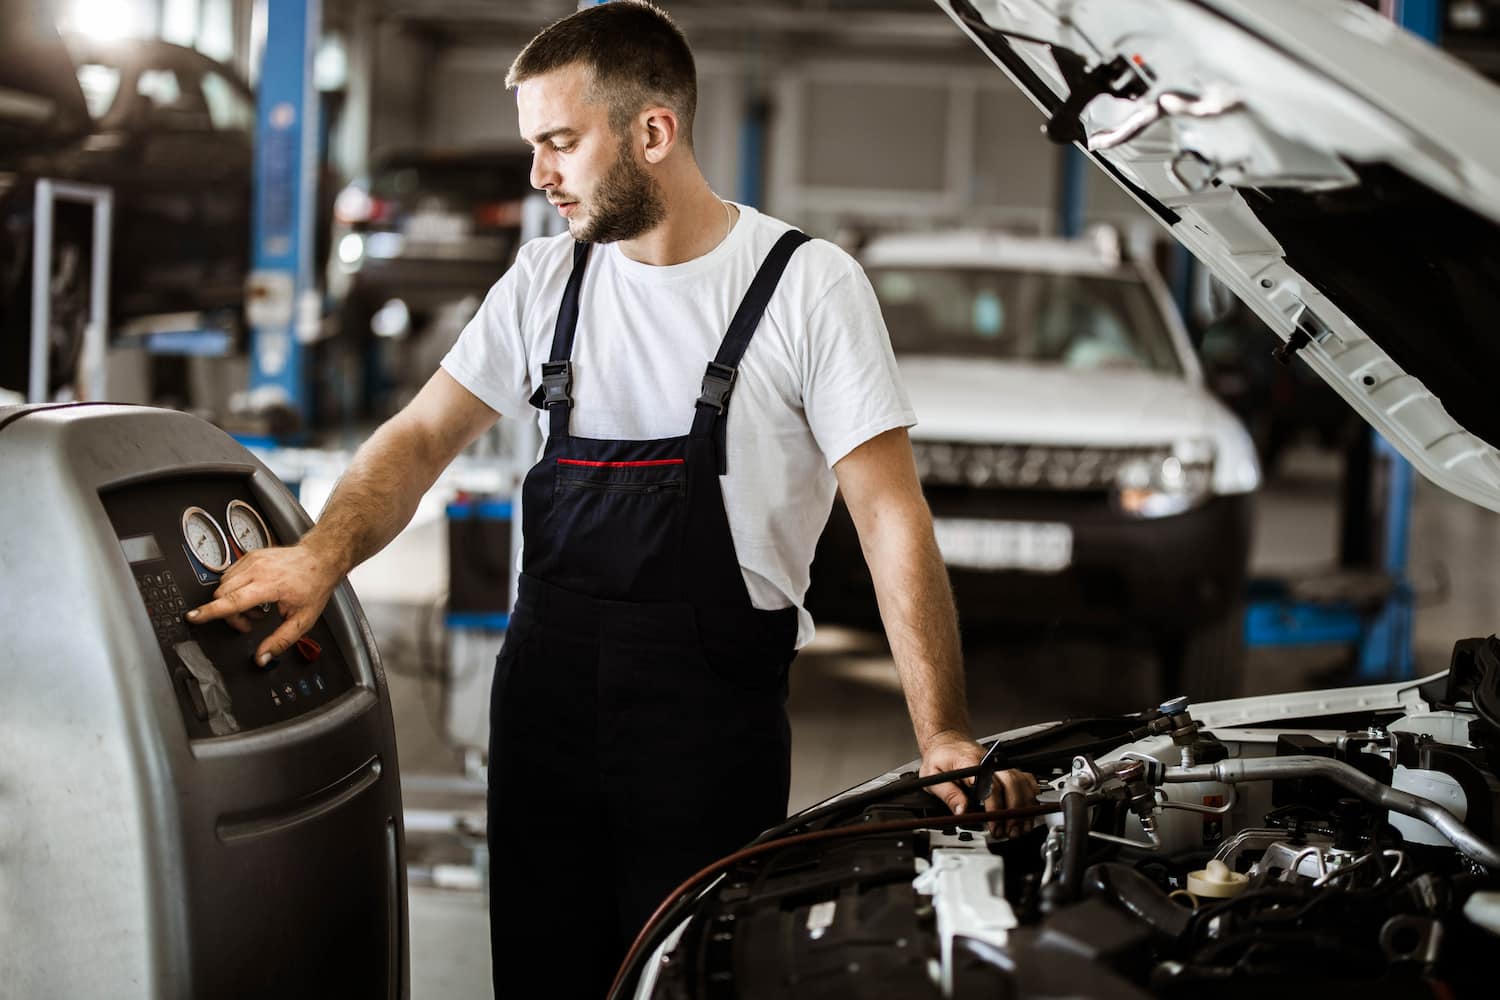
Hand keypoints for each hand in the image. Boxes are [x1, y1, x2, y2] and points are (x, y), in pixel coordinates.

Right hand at [185, 540, 341, 666]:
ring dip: (232, 601)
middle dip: (229, 614)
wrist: (320, 558)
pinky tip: (254, 595)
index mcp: (270, 585)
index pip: (232, 599)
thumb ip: (280, 641)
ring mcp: (252, 560)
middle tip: (252, 621)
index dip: (210, 611)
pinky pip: (230, 575)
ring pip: (224, 584)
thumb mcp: (303, 620)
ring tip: (257, 607)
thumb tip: (262, 658)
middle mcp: (257, 569)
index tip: (193, 617)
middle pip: (222, 594)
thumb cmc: (314, 585)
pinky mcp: (250, 556)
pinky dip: (235, 588)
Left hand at [920, 730, 1041, 837]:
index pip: (989, 784)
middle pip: (1012, 784)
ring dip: (1024, 808)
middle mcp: (990, 762)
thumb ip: (949, 794)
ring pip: (1022, 784)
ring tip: (1017, 828)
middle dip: (1013, 811)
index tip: (993, 822)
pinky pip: (1026, 780)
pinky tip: (1028, 811)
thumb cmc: (941, 757)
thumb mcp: (933, 775)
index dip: (994, 805)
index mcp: (971, 763)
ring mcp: (1001, 765)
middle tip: (1005, 831)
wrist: (947, 742)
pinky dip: (1030, 796)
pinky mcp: (1006, 770)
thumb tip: (962, 811)